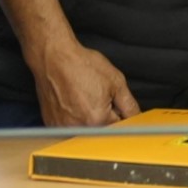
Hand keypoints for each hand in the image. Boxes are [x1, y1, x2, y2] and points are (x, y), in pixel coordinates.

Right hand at [26, 39, 140, 127]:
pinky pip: (70, 126)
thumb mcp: (116, 81)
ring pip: (85, 129)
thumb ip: (129, 104)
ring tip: (84, 97)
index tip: (116, 105)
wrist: (54, 58)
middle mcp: (78, 127)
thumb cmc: (80, 66)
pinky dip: (74, 117)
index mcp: (97, 119)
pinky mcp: (51, 124)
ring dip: (88, 118)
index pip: (119, 127)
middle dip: (105, 116)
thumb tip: (136, 117)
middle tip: (97, 96)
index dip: (120, 114)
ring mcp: (62, 127)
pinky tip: (73, 102)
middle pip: (101, 130)